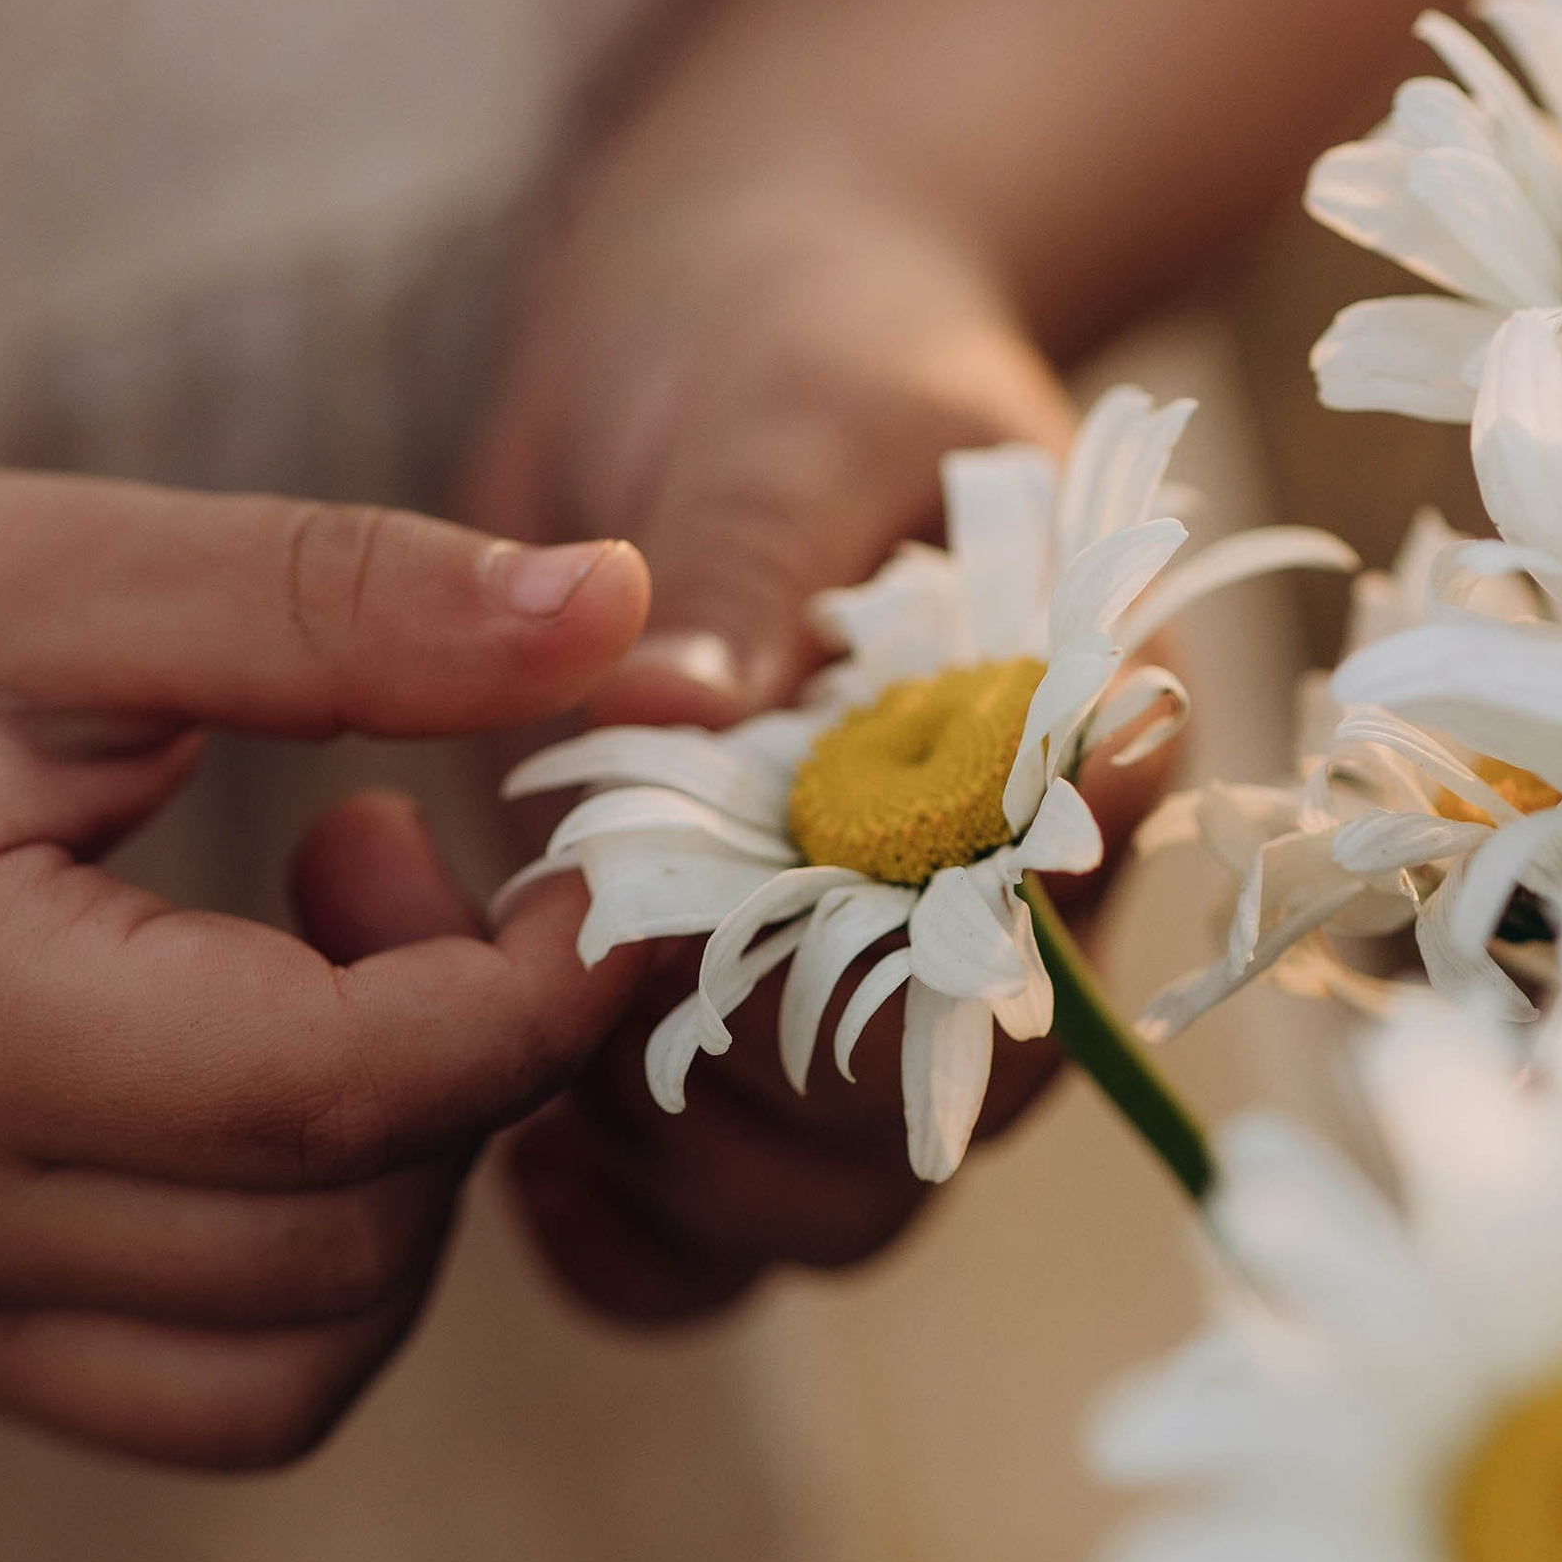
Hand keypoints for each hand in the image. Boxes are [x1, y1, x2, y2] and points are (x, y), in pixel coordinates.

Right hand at [0, 445, 651, 1463]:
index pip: (347, 1093)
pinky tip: (273, 1061)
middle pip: (351, 1242)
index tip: (614, 870)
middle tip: (394, 846)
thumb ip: (354, 603)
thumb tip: (629, 620)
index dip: (545, 994)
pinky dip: (312, 1255)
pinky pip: (207, 1386)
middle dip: (472, 1062)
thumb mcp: (76, 569)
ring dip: (406, 1178)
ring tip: (326, 955)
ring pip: (303, 1362)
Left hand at [466, 181, 1171, 1320]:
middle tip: (570, 951)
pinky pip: (703, 1224)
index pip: (1022, 939)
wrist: (733, 330)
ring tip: (492, 1019)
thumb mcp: (788, 408)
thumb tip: (683, 712)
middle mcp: (989, 901)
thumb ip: (753, 558)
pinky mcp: (721, 1023)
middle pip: (925, 1123)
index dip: (875, 964)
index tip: (707, 900)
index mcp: (1069, 748)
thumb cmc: (800, 336)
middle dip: (736, 1084)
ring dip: (656, 1163)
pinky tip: (508, 1151)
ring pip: (815, 1203)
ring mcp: (854, 981)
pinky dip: (613, 1230)